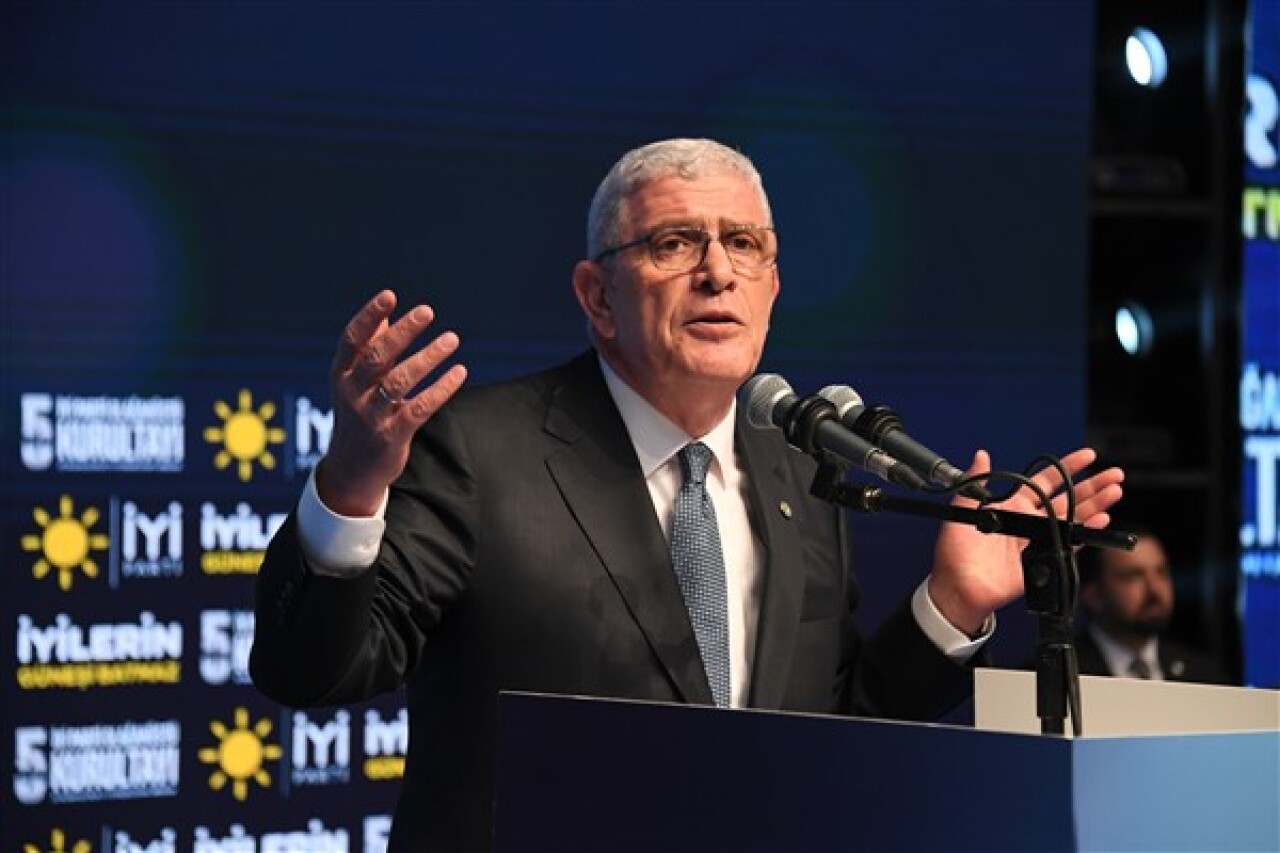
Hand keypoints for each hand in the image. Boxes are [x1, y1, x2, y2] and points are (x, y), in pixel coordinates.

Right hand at [317, 289, 467, 515]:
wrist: (352, 469)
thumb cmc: (358, 414)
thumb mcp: (355, 382)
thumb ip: (369, 350)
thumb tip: (383, 316)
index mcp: (341, 374)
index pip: (352, 339)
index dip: (368, 316)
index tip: (389, 295)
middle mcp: (352, 392)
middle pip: (377, 357)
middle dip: (402, 332)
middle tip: (426, 311)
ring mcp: (371, 415)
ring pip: (400, 381)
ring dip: (428, 357)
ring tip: (452, 339)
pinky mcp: (392, 435)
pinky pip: (419, 408)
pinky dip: (441, 388)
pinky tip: (459, 372)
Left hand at [927, 447, 1124, 635]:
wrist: (958, 586)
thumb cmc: (956, 551)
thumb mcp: (961, 511)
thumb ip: (974, 482)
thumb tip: (981, 455)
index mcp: (1013, 504)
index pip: (1046, 480)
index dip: (1067, 467)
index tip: (1088, 457)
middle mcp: (1029, 520)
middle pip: (1068, 497)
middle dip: (1092, 485)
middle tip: (1114, 474)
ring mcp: (1037, 539)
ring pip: (1073, 518)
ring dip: (1095, 505)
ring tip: (1114, 492)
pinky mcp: (1042, 559)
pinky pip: (1069, 543)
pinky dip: (1086, 532)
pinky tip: (1100, 520)